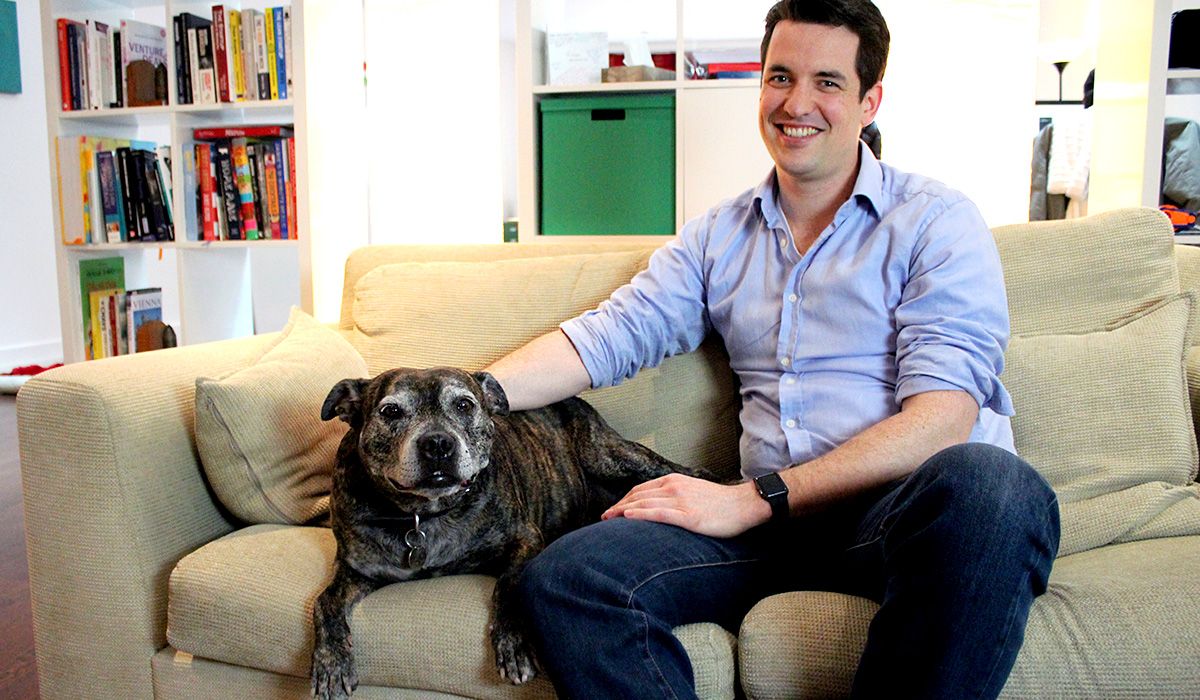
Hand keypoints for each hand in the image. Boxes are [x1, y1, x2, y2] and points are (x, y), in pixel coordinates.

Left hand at [601, 474, 771, 537]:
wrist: (744, 505)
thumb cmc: (720, 503)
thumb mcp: (692, 492)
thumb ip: (674, 496)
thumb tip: (656, 506)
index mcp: (674, 480)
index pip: (640, 489)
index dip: (622, 499)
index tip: (610, 510)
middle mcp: (674, 487)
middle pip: (637, 495)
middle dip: (617, 506)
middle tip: (603, 518)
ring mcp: (681, 501)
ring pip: (644, 503)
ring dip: (622, 511)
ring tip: (608, 520)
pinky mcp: (689, 516)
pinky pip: (659, 513)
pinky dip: (641, 514)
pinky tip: (628, 517)